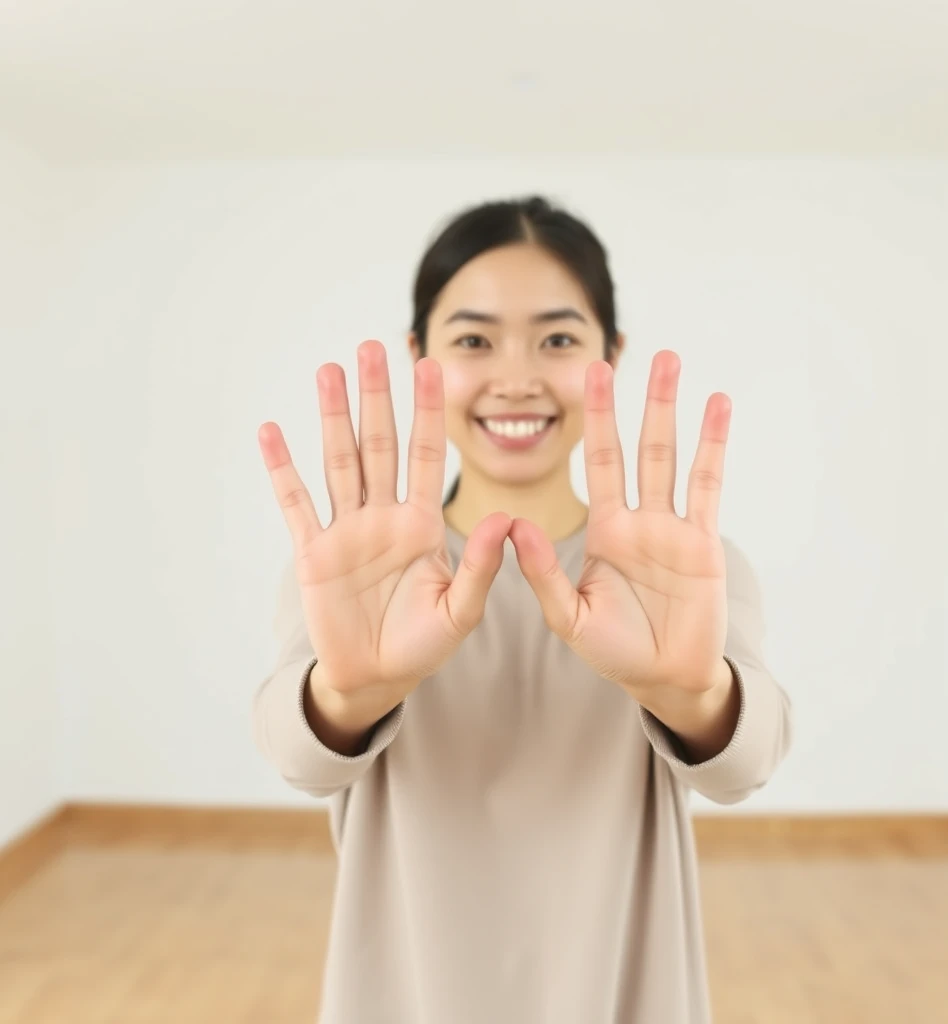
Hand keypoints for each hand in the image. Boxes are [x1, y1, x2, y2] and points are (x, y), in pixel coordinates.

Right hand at [258, 340, 511, 705]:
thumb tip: (507, 519)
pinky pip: (296, 504)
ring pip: (339, 461)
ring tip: (329, 371)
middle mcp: (384, 516)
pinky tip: (272, 433)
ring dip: (333, 417)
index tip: (431, 366)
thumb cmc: (424, 644)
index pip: (427, 456)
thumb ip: (482, 567)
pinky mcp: (313, 552)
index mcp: (423, 525)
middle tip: (372, 347)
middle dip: (377, 397)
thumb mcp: (460, 610)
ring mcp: (347, 530)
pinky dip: (283, 470)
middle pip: (379, 444)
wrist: (377, 676)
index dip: (428, 412)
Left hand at [509, 350, 730, 700]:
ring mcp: (673, 528)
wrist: (663, 679)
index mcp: (604, 531)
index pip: (597, 462)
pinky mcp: (703, 544)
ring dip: (672, 410)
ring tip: (673, 362)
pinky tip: (718, 406)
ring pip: (671, 456)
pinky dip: (712, 446)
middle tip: (635, 352)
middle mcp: (638, 519)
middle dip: (634, 401)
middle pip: (636, 446)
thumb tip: (513, 527)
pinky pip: (708, 486)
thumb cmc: (613, 650)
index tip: (588, 374)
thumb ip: (543, 574)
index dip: (593, 419)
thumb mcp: (568, 616)